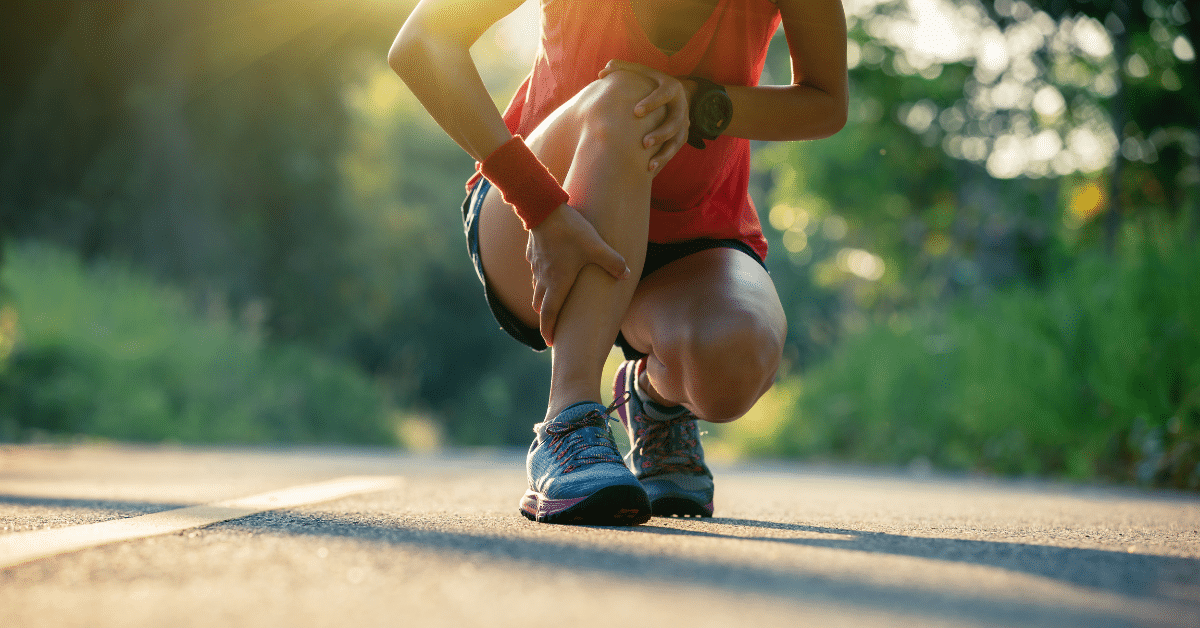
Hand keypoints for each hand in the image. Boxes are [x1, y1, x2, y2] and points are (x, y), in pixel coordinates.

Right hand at [527, 204, 630, 345]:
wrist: (543, 208)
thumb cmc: (570, 231)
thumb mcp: (596, 246)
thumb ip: (612, 262)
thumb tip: (626, 274)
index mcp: (558, 283)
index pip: (550, 314)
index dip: (549, 330)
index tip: (550, 342)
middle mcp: (544, 278)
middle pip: (541, 305)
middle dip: (546, 317)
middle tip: (552, 326)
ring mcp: (536, 266)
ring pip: (537, 288)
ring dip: (543, 298)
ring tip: (552, 301)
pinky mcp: (533, 253)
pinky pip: (536, 271)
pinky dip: (541, 278)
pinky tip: (550, 271)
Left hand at [598, 59, 691, 175]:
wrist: (675, 93)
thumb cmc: (651, 82)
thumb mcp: (641, 72)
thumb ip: (623, 69)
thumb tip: (602, 72)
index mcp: (671, 87)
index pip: (664, 94)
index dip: (652, 102)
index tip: (636, 112)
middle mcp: (681, 106)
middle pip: (675, 121)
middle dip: (661, 133)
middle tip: (644, 143)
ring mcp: (683, 122)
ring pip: (677, 140)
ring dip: (664, 153)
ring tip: (649, 165)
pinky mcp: (681, 136)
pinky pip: (674, 152)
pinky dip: (663, 161)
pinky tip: (649, 172)